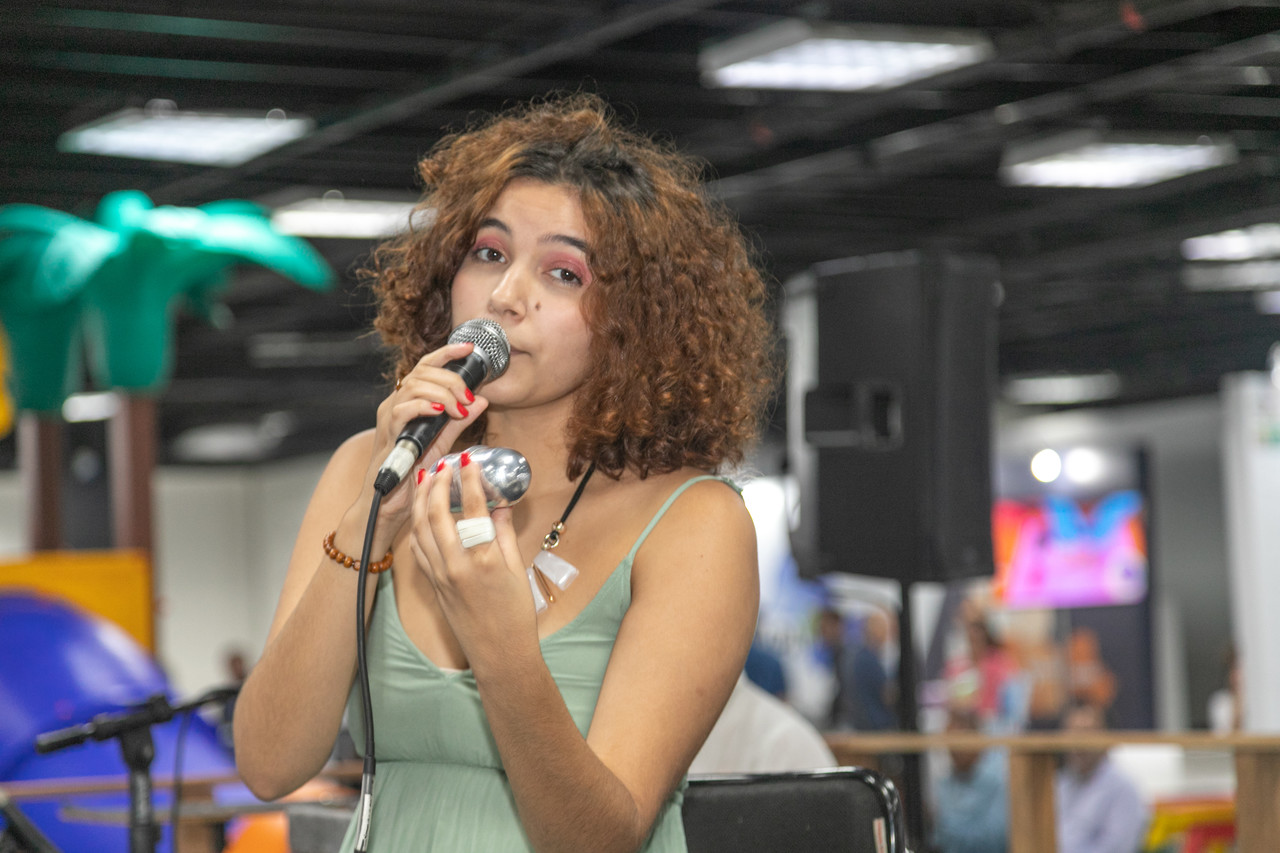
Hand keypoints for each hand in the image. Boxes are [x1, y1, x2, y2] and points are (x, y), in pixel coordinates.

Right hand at [358, 341, 487, 535]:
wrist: (390, 502)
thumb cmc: (412, 472)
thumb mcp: (442, 441)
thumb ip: (460, 420)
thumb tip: (482, 400)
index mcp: (409, 400)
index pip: (426, 366)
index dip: (447, 352)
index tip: (469, 348)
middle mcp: (396, 403)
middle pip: (422, 371)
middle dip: (451, 379)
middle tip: (468, 398)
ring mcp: (389, 416)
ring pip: (413, 385)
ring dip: (442, 393)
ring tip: (458, 410)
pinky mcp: (387, 433)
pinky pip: (402, 409)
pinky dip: (424, 406)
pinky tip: (440, 412)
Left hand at [408, 450, 535, 666]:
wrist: (500, 656)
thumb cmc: (515, 617)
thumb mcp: (517, 571)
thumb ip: (505, 534)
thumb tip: (499, 506)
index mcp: (485, 559)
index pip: (473, 508)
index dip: (469, 479)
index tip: (468, 459)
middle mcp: (457, 565)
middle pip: (437, 513)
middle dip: (436, 483)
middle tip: (441, 463)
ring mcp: (441, 576)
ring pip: (421, 529)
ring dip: (421, 500)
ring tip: (425, 478)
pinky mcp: (433, 586)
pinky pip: (419, 549)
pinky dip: (418, 526)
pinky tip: (421, 513)